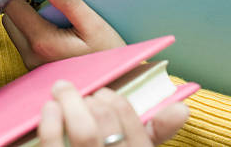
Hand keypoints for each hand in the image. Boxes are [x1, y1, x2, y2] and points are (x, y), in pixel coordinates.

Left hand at [3, 0, 124, 69]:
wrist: (113, 86)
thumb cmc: (107, 58)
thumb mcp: (94, 26)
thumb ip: (69, 3)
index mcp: (42, 43)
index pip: (12, 7)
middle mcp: (31, 55)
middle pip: (9, 17)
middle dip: (23, 2)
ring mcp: (31, 63)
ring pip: (14, 29)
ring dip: (27, 15)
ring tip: (53, 14)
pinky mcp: (34, 66)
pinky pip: (23, 40)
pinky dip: (32, 28)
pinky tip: (54, 28)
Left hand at [39, 80, 188, 145]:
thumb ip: (156, 131)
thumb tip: (181, 107)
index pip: (129, 116)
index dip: (111, 98)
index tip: (100, 93)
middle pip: (104, 118)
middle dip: (88, 98)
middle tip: (75, 90)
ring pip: (84, 130)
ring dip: (68, 102)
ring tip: (60, 92)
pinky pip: (53, 143)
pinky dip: (49, 120)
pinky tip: (49, 109)